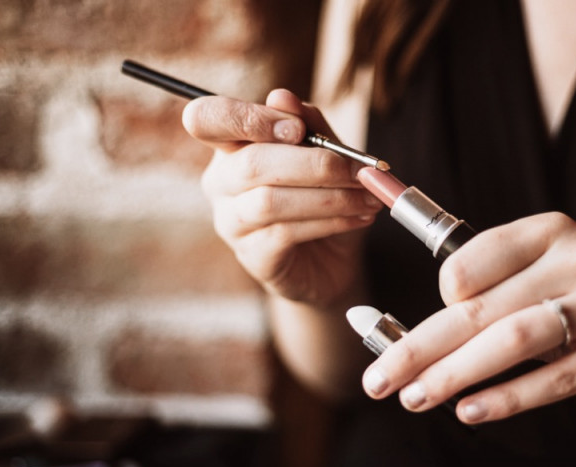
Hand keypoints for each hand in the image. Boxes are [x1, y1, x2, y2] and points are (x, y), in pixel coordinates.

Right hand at [182, 89, 382, 304]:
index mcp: (231, 145)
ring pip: (270, 201)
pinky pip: (286, 233)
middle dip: (314, 164)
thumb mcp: (326, 156)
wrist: (332, 260)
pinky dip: (331, 221)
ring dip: (331, 197)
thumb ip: (310, 126)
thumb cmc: (323, 200)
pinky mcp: (252, 255)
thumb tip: (283, 96)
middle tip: (359, 171)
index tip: (297, 129)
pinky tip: (359, 218)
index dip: (248, 118)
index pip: (207, 118)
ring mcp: (231, 222)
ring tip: (368, 197)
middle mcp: (221, 181)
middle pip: (251, 163)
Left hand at [361, 212, 575, 423]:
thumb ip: (489, 294)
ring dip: (457, 373)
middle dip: (420, 347)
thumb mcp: (542, 278)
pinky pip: (560, 377)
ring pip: (516, 338)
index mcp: (547, 230)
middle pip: (481, 306)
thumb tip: (410, 337)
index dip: (436, 301)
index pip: (469, 261)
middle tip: (380, 380)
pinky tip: (471, 411)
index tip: (414, 334)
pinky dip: (510, 397)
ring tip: (416, 399)